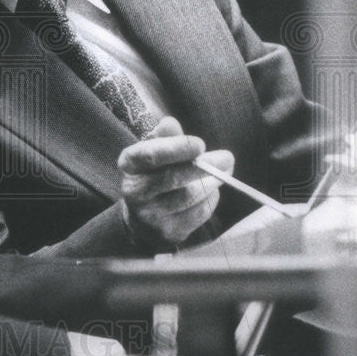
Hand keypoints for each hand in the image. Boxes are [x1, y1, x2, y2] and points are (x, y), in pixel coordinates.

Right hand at [117, 116, 233, 245]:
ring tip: (221, 173)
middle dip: (204, 166)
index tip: (200, 144)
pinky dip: (210, 200)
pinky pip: (199, 213)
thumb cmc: (153, 175)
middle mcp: (134, 192)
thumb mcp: (154, 153)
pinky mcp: (169, 232)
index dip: (176, 149)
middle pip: (172, 178)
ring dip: (211, 183)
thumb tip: (170, 123)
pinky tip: (210, 192)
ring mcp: (151, 216)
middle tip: (227, 158)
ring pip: (190, 196)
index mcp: (129, 165)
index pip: (150, 155)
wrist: (142, 219)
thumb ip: (164, 137)